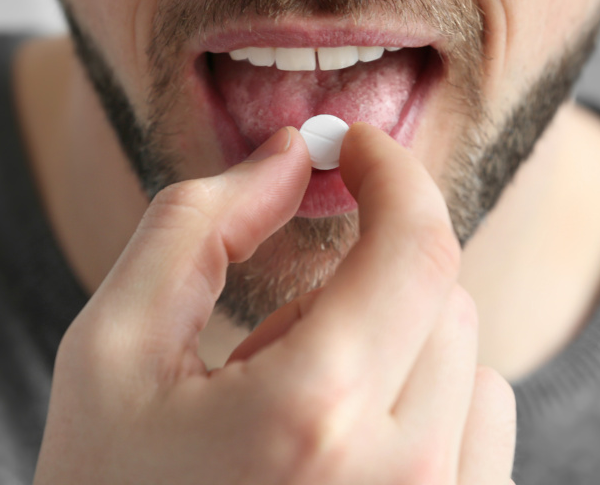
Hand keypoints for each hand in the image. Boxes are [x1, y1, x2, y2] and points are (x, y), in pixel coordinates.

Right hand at [33, 123, 516, 483]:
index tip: (356, 147)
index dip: (392, 171)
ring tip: (303, 409)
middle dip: (365, 274)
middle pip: (442, 292)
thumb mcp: (113, 348)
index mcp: (314, 413)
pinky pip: (486, 423)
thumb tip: (292, 154)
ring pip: (470, 355)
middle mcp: (405, 479)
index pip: (416, 246)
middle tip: (274, 339)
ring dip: (394, 341)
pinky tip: (345, 449)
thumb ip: (199, 225)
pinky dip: (427, 402)